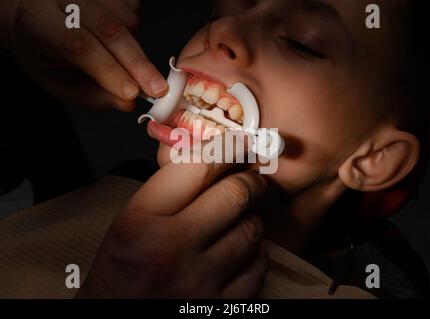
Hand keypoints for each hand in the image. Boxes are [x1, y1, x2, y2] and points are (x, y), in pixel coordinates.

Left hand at [7, 0, 166, 110]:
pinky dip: (135, 30)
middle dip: (137, 63)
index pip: (79, 45)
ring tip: (127, 63)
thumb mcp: (58, 83)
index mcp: (38, 23)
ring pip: (126, 19)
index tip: (132, 93)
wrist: (37, 17)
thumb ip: (92, 95)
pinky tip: (122, 39)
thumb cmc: (46, 52)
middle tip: (157, 89)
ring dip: (136, 48)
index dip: (109, 70)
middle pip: (108, 29)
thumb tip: (127, 103)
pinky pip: (133, 8)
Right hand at [78, 137, 268, 298]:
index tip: (238, 145)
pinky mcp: (217, 307)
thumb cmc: (120, 274)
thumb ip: (166, 192)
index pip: (196, 168)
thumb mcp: (127, 224)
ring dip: (250, 219)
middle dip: (249, 182)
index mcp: (140, 222)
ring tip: (240, 220)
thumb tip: (213, 161)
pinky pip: (258, 267)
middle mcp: (170, 250)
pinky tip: (241, 253)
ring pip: (251, 230)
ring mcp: (197, 281)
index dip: (225, 148)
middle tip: (250, 181)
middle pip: (234, 195)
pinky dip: (255, 254)